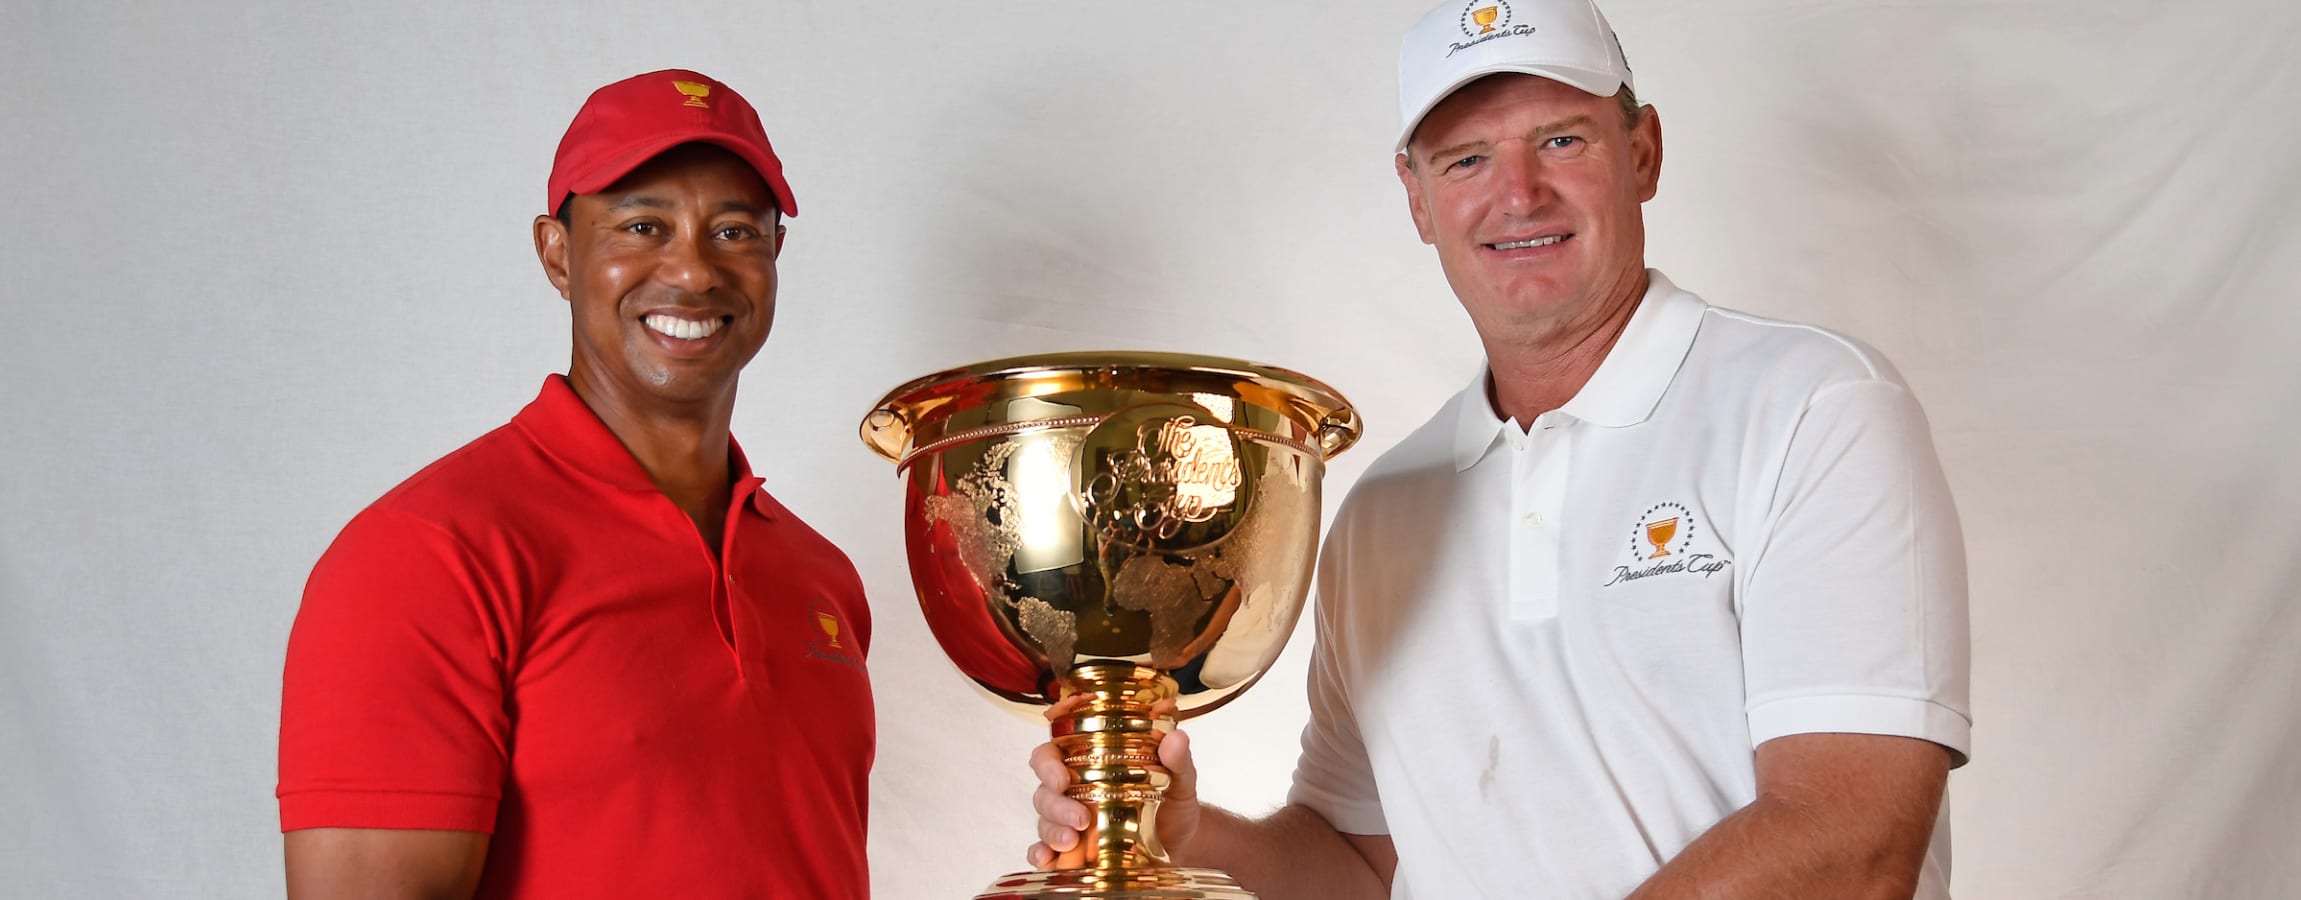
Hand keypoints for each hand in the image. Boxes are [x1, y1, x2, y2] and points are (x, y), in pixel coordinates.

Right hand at [1025, 704, 1201, 870]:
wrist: (1181, 843)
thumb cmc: (1172, 802)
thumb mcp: (1179, 779)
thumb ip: (1177, 759)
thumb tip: (1176, 739)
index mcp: (1087, 763)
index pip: (1050, 755)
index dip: (1047, 764)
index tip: (1061, 778)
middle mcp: (1072, 791)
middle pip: (1045, 792)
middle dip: (1056, 805)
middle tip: (1079, 818)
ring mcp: (1069, 822)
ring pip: (1045, 821)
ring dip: (1053, 831)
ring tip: (1071, 840)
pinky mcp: (1072, 851)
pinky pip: (1045, 851)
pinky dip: (1041, 855)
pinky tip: (1048, 860)